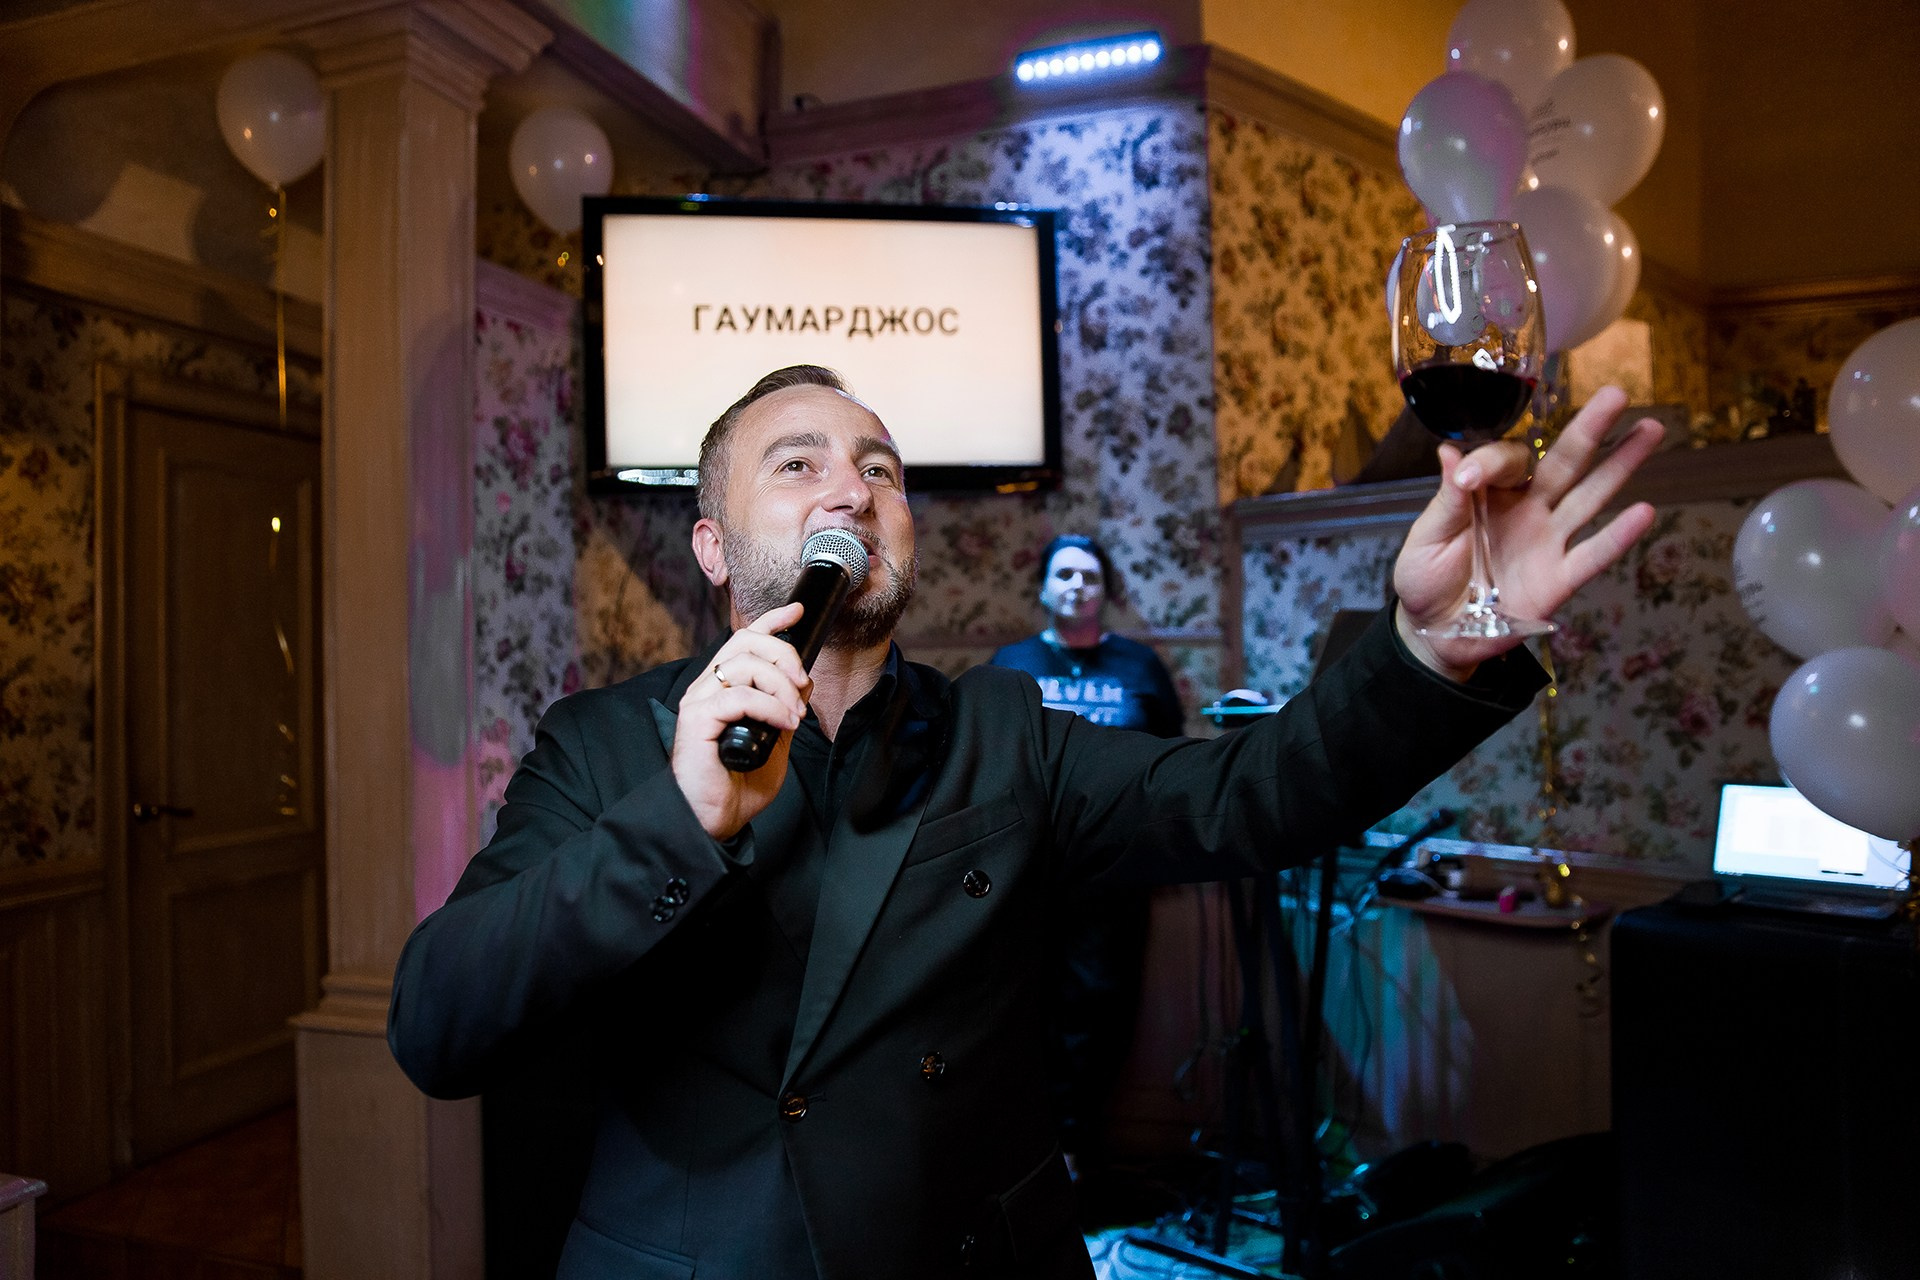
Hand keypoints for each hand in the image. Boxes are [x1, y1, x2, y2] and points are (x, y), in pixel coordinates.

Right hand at [670, 602, 810, 839]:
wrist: (714, 820)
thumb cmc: (738, 785)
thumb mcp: (775, 742)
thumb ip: (784, 710)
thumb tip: (805, 681)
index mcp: (722, 688)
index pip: (743, 640)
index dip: (771, 620)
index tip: (796, 612)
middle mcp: (707, 688)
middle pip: (745, 642)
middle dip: (783, 653)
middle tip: (802, 684)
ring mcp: (699, 702)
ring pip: (745, 666)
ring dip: (781, 686)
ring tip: (795, 716)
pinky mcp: (698, 720)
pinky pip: (740, 697)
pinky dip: (770, 706)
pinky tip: (784, 724)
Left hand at [1393, 385, 1661, 678]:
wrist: (1435, 633)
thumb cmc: (1426, 580)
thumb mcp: (1426, 539)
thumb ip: (1446, 501)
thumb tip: (1450, 452)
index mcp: (1491, 493)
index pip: (1506, 460)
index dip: (1490, 462)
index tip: (1469, 480)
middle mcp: (1527, 508)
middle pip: (1565, 462)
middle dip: (1590, 429)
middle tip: (1617, 394)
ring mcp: (1547, 541)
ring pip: (1590, 497)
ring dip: (1620, 465)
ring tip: (1651, 430)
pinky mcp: (1559, 579)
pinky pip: (1592, 555)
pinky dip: (1617, 537)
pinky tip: (1644, 512)